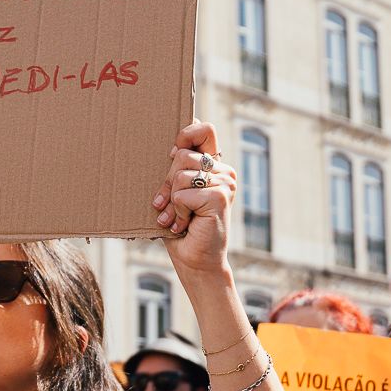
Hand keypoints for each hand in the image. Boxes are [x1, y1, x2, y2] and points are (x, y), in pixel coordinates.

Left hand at [152, 121, 235, 276]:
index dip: (185, 134)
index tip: (171, 155)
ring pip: (180, 175)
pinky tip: (185, 224)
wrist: (196, 261)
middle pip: (182, 154)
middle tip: (165, 205)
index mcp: (214, 165)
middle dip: (166, 182)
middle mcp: (224, 171)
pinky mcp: (220, 197)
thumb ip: (176, 169)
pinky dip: (177, 212)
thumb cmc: (182, 227)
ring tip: (177, 217)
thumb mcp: (175, 193)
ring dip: (172, 201)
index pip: (204, 129)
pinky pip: (182, 194)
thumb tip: (170, 148)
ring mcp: (225, 183)